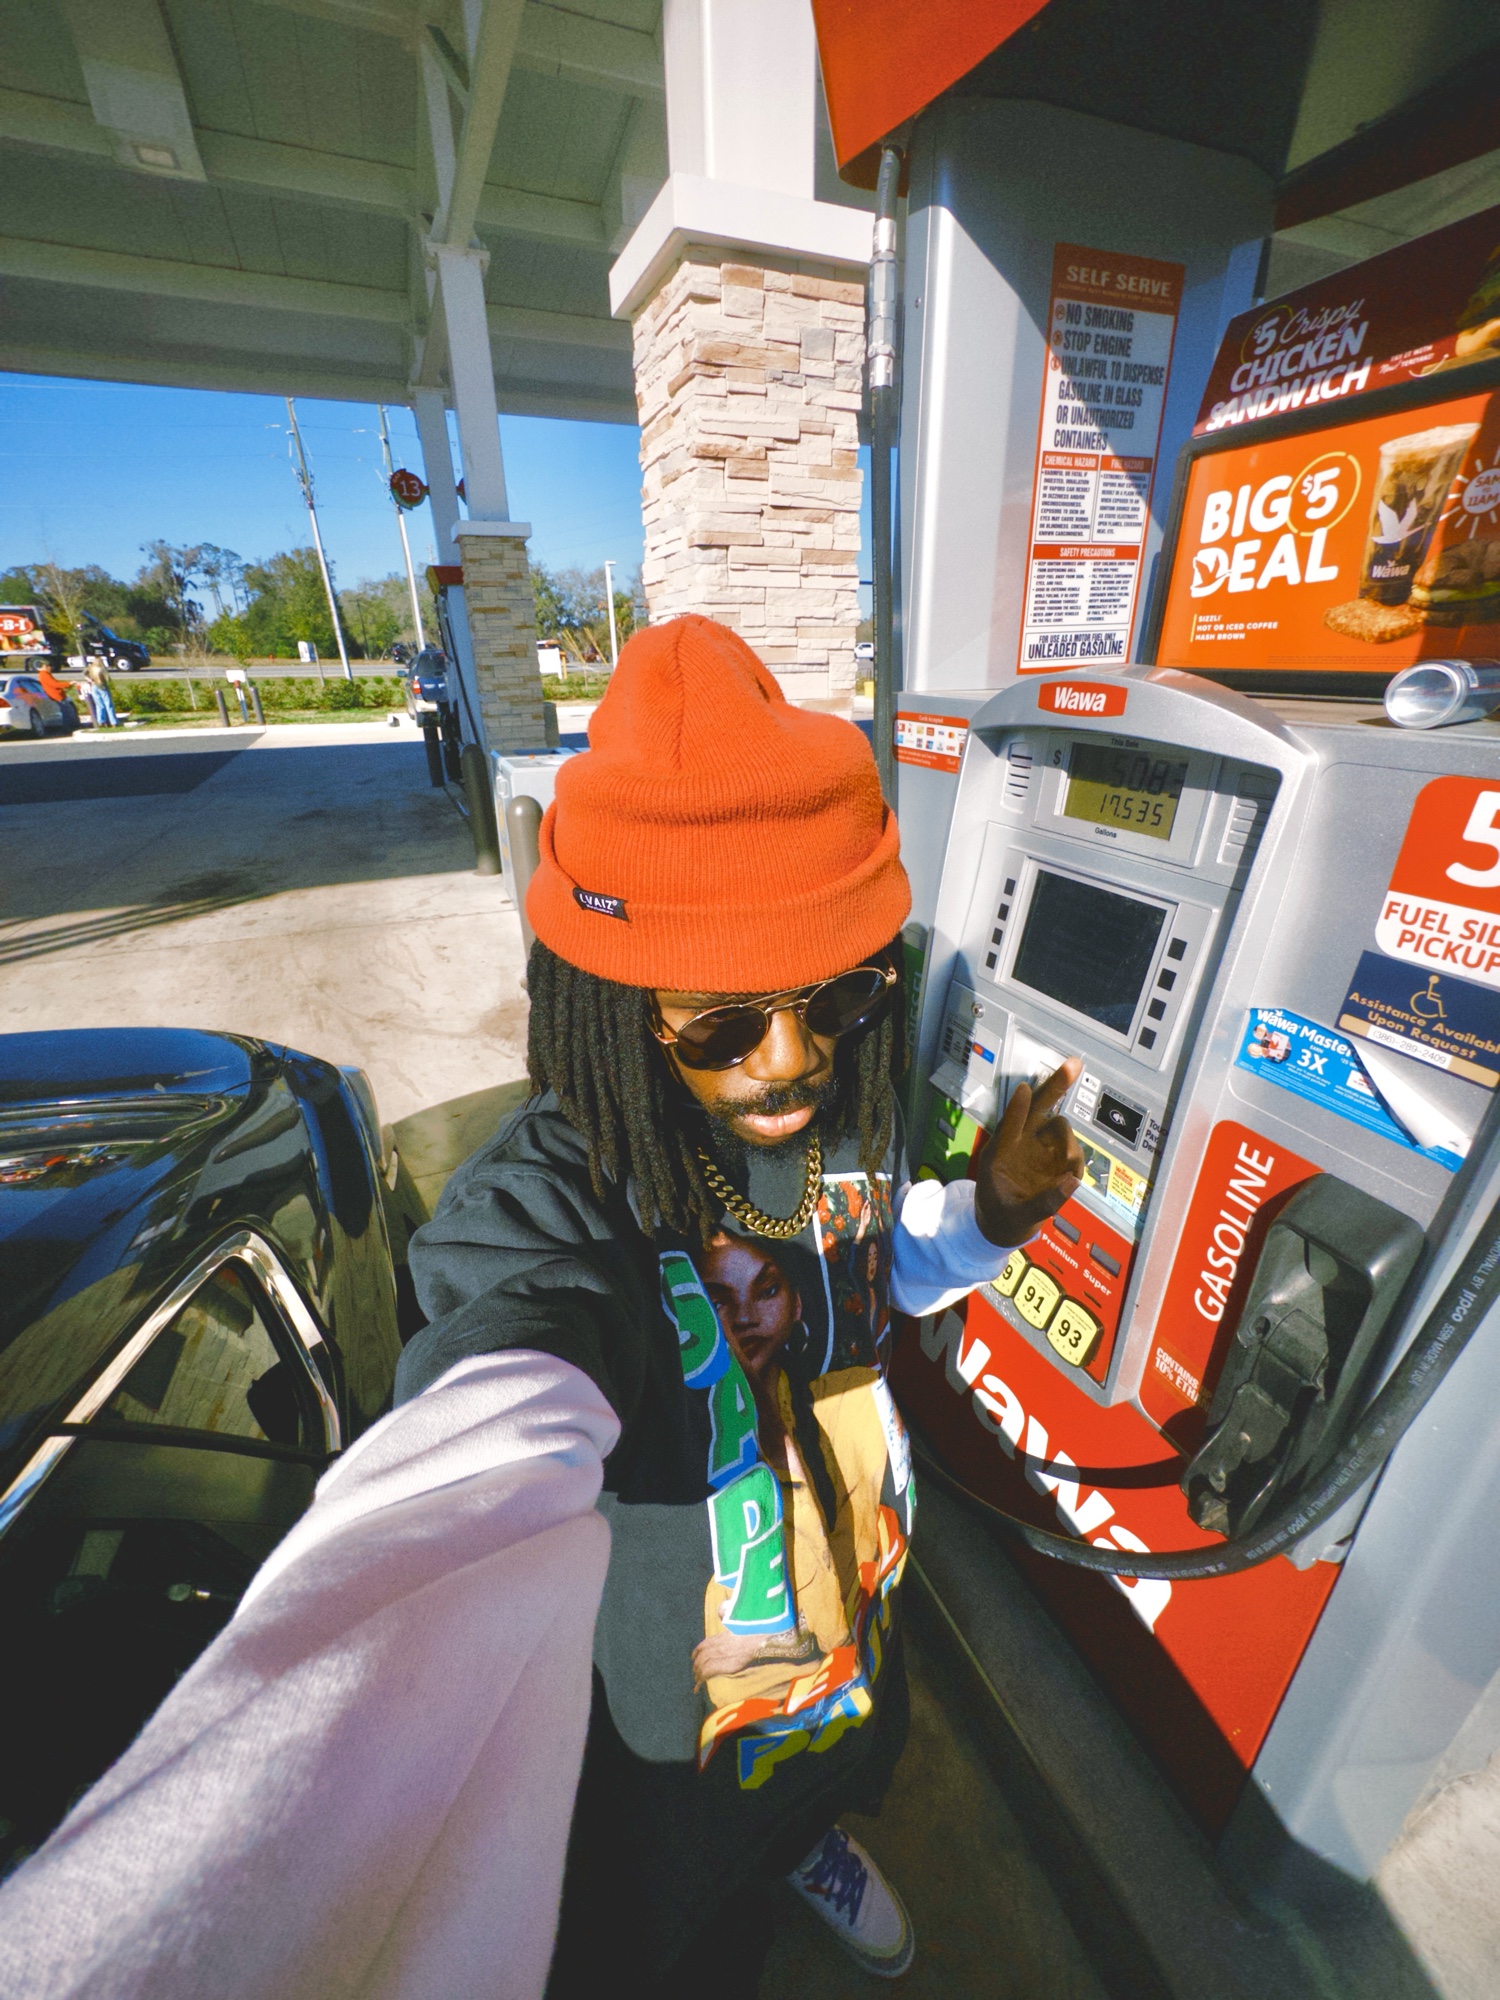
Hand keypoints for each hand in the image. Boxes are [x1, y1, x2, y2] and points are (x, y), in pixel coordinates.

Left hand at [972, 1058, 1085, 1246]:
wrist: (1003, 1226)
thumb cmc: (1002, 1216)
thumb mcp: (1017, 1216)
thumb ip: (1043, 1203)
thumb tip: (1072, 1182)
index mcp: (999, 1153)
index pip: (1010, 1124)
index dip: (1018, 1108)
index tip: (1025, 1089)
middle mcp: (1021, 1143)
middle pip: (1039, 1106)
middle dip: (1056, 1086)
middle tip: (1074, 1064)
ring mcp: (1040, 1149)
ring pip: (1060, 1129)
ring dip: (1068, 1141)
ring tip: (1068, 1170)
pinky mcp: (1056, 1159)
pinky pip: (1072, 1152)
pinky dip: (1075, 1162)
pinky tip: (1068, 1181)